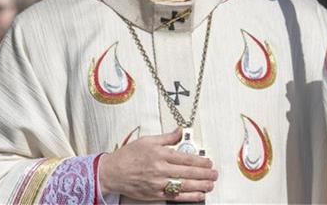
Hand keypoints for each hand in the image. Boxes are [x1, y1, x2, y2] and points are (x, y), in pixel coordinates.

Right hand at [98, 128, 217, 201]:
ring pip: (184, 185)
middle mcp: (160, 169)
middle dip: (204, 174)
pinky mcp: (154, 194)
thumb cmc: (128, 155)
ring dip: (200, 186)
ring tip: (211, 185)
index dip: (200, 161)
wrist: (112, 172)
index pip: (185, 158)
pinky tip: (198, 195)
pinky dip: (188, 197)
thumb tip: (180, 130)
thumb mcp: (148, 140)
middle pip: (187, 172)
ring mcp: (158, 183)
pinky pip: (175, 196)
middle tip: (214, 174)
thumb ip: (167, 137)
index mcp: (160, 154)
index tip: (208, 162)